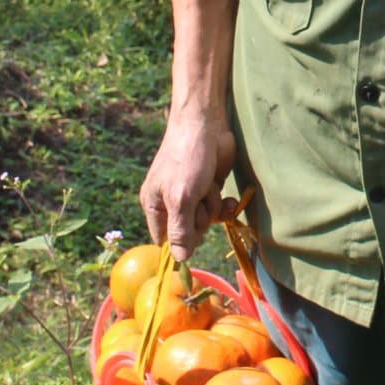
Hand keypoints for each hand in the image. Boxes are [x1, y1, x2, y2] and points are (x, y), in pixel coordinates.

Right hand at [139, 118, 236, 261]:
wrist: (207, 125)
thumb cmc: (187, 159)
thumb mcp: (181, 197)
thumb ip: (180, 229)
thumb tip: (180, 259)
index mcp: (154, 206)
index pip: (165, 241)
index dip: (180, 244)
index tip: (193, 236)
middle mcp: (171, 203)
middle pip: (189, 233)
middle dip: (200, 219)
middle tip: (199, 199)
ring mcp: (192, 196)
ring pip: (207, 221)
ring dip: (213, 206)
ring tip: (209, 185)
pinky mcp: (210, 189)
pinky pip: (219, 210)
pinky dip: (226, 205)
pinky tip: (229, 197)